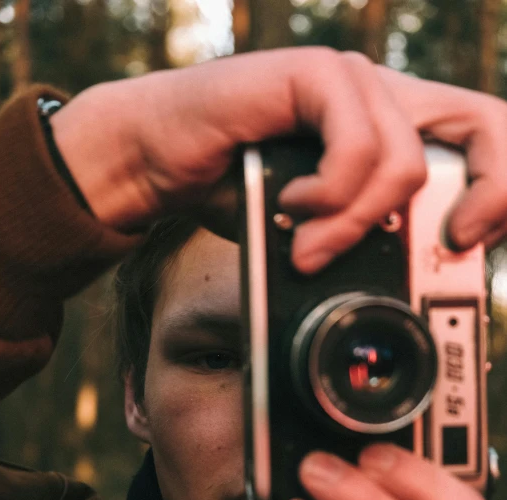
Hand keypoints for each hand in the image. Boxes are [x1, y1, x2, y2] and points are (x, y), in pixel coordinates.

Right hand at [51, 49, 506, 268]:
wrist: (163, 159)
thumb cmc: (237, 192)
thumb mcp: (319, 230)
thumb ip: (365, 241)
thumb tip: (411, 286)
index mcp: (396, 130)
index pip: (485, 143)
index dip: (505, 191)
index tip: (475, 242)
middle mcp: (386, 99)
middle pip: (487, 127)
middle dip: (495, 192)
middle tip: (460, 241)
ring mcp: (353, 83)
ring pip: (406, 164)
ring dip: (357, 227)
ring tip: (309, 248)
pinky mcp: (314, 76)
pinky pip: (356, 149)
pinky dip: (328, 197)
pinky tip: (292, 205)